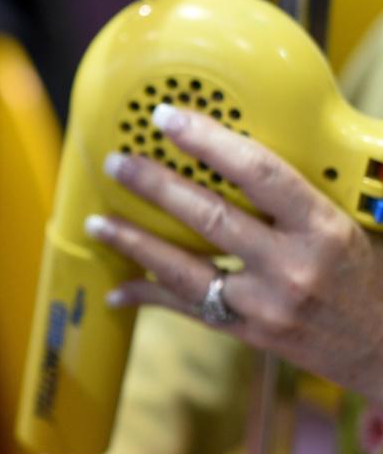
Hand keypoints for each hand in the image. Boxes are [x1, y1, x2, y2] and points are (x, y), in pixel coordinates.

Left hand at [88, 104, 382, 401]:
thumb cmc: (375, 277)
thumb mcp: (354, 223)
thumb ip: (306, 192)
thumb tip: (245, 152)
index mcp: (324, 227)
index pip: (258, 172)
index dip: (208, 141)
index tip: (169, 119)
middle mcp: (292, 266)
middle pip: (209, 217)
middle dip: (155, 187)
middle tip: (116, 164)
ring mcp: (266, 305)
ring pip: (185, 268)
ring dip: (135, 243)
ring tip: (98, 223)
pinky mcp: (248, 333)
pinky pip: (188, 309)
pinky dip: (149, 297)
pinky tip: (118, 289)